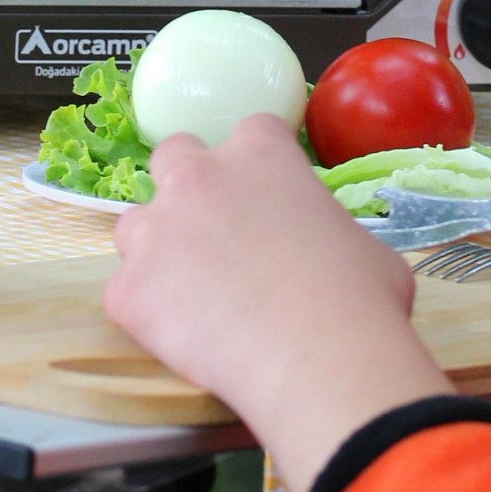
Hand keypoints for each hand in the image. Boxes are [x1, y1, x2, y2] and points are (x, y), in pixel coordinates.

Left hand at [105, 114, 453, 491]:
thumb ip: (328, 230)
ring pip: (134, 225)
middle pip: (173, 156)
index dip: (259, 166)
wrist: (319, 358)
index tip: (267, 196)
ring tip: (194, 294)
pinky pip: (127, 295)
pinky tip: (187, 338)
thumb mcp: (363, 244)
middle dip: (189, 186)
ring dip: (157, 249)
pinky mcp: (128, 290)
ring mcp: (155, 232)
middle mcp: (198, 178)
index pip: (250, 133)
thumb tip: (329, 253)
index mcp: (261, 154)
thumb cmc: (358, 300)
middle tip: (216, 231)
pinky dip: (149, 314)